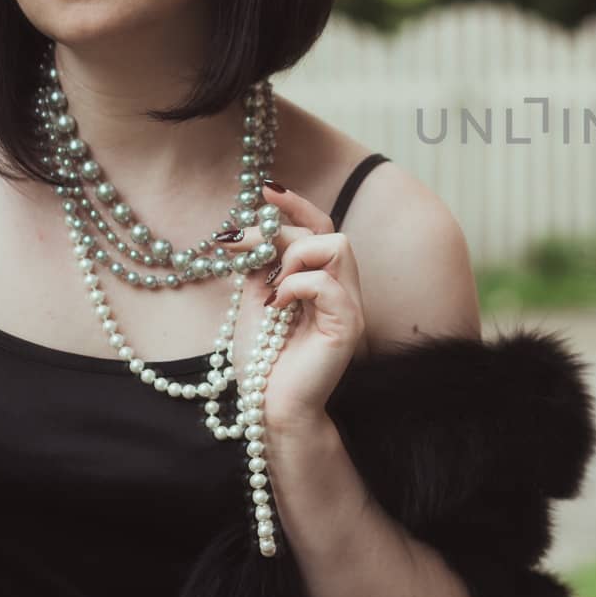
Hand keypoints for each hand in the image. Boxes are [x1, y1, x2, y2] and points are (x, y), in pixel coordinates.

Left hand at [214, 182, 367, 429]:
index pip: (321, 228)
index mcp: (323, 282)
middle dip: (289, 232)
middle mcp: (343, 290)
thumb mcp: (257, 300)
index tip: (266, 190)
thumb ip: (261, 266)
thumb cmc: (266, 360)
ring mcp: (350, 307)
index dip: (298, 205)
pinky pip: (327, 284)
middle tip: (258, 258)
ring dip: (297, 257)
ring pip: (337, 246)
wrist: (272, 406)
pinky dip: (296, 286)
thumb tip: (245, 229)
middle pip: (330, 231)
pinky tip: (277, 307)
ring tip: (274, 288)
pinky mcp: (347, 326)